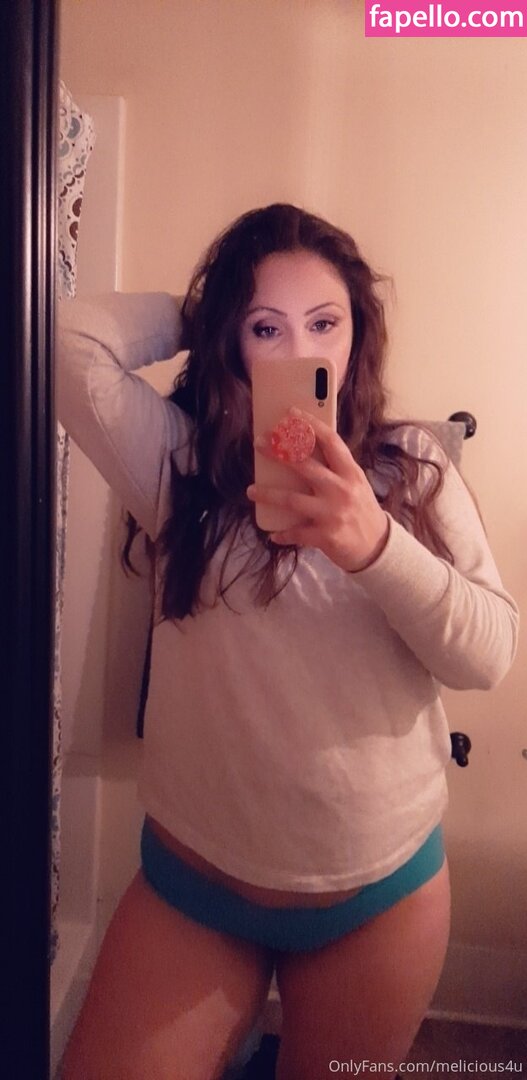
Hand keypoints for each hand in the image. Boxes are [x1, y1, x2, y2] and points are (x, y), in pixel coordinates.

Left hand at [246, 407, 389, 572]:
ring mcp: (333, 513)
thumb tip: (302, 452)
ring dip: (268, 494)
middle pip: (305, 465)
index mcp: (351, 473)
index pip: (331, 442)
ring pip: (292, 500)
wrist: (378, 547)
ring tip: (250, 490)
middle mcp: (342, 490)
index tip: (291, 413)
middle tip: (259, 443)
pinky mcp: (326, 536)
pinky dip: (282, 534)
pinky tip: (273, 534)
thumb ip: (336, 470)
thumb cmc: (361, 511)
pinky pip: (296, 532)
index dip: (311, 425)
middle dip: (279, 452)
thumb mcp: (355, 484)